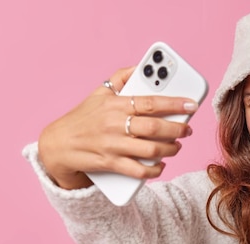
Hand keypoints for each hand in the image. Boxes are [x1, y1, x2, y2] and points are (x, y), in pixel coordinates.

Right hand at [38, 67, 198, 189]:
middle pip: (155, 128)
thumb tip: (140, 66)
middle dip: (178, 129)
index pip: (151, 102)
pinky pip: (139, 170)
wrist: (57, 145)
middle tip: (187, 129)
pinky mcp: (110, 164)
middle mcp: (115, 124)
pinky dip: (154, 170)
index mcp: (116, 105)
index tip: (192, 104)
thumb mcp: (98, 94)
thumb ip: (120, 78)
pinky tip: (160, 165)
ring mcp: (113, 145)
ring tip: (176, 146)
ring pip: (151, 150)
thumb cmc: (82, 118)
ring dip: (170, 149)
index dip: (174, 103)